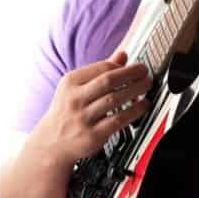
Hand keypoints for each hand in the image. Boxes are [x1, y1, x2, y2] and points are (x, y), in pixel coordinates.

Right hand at [28, 51, 151, 167]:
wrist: (51, 142)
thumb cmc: (66, 111)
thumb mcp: (75, 87)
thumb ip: (99, 71)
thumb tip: (122, 55)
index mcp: (71, 82)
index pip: (101, 68)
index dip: (122, 66)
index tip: (135, 67)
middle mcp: (75, 98)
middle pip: (108, 81)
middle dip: (131, 74)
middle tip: (145, 72)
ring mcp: (83, 117)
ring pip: (114, 100)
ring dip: (135, 90)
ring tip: (146, 85)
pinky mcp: (92, 135)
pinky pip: (118, 120)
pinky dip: (134, 111)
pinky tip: (143, 106)